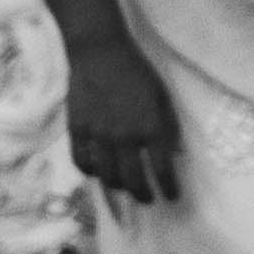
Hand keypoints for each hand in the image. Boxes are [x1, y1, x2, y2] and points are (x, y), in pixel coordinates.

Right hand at [63, 39, 178, 208]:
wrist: (101, 54)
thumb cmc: (138, 73)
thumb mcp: (164, 98)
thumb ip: (170, 126)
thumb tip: (176, 153)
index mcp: (151, 128)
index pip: (162, 169)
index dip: (168, 187)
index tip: (172, 197)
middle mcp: (124, 137)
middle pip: (133, 178)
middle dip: (143, 194)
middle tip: (149, 199)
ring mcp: (98, 135)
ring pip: (106, 174)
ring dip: (118, 186)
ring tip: (125, 188)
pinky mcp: (77, 129)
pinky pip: (81, 160)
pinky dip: (90, 171)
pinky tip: (98, 173)